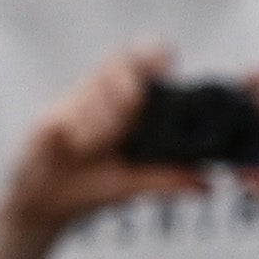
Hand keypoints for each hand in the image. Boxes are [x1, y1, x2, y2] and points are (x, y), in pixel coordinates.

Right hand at [0, 39, 213, 251]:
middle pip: (125, 58)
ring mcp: (78, 100)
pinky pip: (74, 111)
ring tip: (97, 146)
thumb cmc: (95, 185)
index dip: (158, 55)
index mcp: (134, 101)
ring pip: (99, 84)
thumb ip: (169, 179)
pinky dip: (82, 133)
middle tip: (129, 117)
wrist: (52, 204)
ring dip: (106, 118)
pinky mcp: (53, 113)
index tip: (162, 72)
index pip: (150, 55)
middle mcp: (107, 93)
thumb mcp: (139, 183)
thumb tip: (206, 185)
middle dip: (129, 89)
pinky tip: (78, 146)